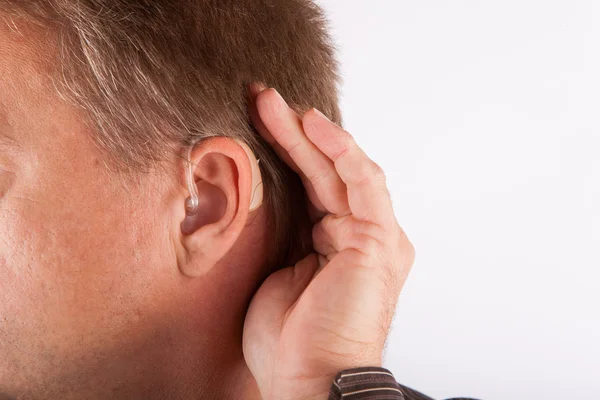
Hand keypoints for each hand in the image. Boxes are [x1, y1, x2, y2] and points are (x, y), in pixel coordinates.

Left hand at [242, 84, 414, 399]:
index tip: (253, 122)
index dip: (286, 150)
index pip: (313, 182)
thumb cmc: (290, 337)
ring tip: (273, 103)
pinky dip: (341, 151)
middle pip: (326, 170)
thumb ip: (285, 231)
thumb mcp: (277, 270)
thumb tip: (266, 200)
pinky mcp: (379, 241)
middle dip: (293, 132)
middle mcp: (360, 234)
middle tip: (259, 99)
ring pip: (342, 170)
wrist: (308, 379)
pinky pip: (363, 184)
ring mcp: (374, 236)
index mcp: (337, 242)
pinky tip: (313, 125)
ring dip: (310, 134)